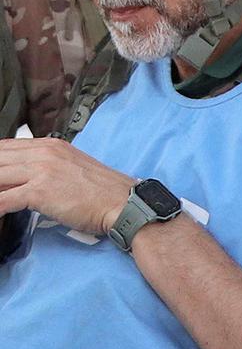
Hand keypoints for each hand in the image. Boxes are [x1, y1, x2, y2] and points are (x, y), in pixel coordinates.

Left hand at [0, 138, 135, 236]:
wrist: (123, 203)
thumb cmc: (102, 192)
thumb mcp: (71, 168)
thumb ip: (46, 167)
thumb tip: (21, 180)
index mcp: (51, 145)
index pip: (6, 147)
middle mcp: (44, 152)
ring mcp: (41, 170)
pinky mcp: (40, 191)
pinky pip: (3, 199)